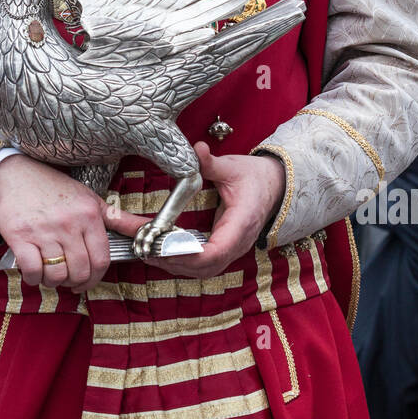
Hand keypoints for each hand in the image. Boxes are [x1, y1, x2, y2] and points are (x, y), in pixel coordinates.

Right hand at [0, 154, 146, 291]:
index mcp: (89, 215)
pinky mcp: (20, 236)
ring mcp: (43, 230)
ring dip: (55, 281)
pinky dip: (34, 278)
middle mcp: (68, 223)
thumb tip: (148, 228)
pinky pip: (32, 271)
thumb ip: (120, 219)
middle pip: (81, 271)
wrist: (16, 174)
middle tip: (70, 279)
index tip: (88, 279)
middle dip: (76, 282)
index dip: (96, 277)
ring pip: (57, 274)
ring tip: (52, 273)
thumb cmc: (56, 188)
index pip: (101, 259)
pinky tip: (35, 271)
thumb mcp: (91, 200)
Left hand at [119, 141, 284, 279]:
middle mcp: (237, 244)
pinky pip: (202, 265)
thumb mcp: (233, 167)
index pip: (216, 251)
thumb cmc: (254, 178)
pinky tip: (160, 252)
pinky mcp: (224, 250)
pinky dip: (180, 261)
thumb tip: (198, 148)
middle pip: (203, 266)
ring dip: (173, 263)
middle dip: (172, 260)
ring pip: (201, 270)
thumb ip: (212, 163)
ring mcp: (231, 250)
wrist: (274, 187)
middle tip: (143, 247)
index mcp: (241, 224)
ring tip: (145, 250)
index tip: (164, 247)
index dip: (189, 254)